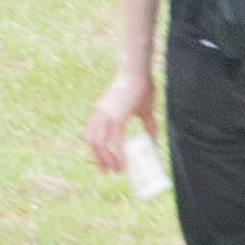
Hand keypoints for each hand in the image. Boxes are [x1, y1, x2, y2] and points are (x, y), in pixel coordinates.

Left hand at [82, 66, 152, 180]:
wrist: (139, 72)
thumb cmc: (141, 88)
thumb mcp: (143, 111)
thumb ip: (148, 126)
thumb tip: (154, 142)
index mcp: (101, 112)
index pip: (91, 134)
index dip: (94, 150)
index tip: (102, 162)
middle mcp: (99, 114)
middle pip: (91, 142)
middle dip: (98, 159)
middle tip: (107, 171)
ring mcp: (106, 115)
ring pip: (100, 144)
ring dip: (107, 160)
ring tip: (116, 171)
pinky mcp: (117, 117)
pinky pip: (115, 142)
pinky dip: (118, 155)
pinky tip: (124, 164)